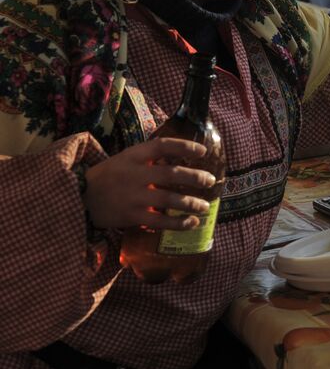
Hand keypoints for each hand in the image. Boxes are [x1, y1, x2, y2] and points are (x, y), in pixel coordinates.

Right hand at [83, 138, 214, 231]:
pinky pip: (159, 221)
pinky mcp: (131, 216)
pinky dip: (178, 223)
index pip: (162, 145)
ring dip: (191, 203)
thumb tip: (182, 153)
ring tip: (205, 206)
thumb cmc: (109, 176)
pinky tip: (191, 222)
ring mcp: (132, 196)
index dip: (184, 146)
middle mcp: (134, 174)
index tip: (202, 151)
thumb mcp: (125, 159)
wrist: (79, 198)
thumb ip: (149, 157)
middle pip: (171, 173)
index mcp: (133, 156)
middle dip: (194, 177)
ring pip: (168, 199)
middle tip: (210, 180)